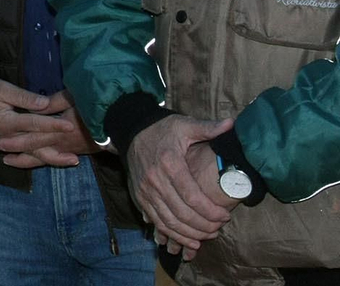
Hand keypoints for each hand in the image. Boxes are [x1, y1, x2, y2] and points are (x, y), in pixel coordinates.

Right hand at [0, 77, 79, 166]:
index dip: (54, 125)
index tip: (71, 126)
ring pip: (32, 154)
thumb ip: (23, 97)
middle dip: (58, 150)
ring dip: (52, 158)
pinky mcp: (5, 140)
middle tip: (77, 156)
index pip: (35, 125)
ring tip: (71, 161)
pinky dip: (40, 156)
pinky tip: (51, 157)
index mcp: (7, 122)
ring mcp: (6, 140)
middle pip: (36, 147)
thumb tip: (45, 104)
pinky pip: (25, 152)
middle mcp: (8, 136)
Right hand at [124, 114, 234, 258]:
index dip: (211, 211)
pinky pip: (157, 221)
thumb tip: (231, 123)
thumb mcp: (185, 125)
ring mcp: (145, 190)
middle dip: (204, 226)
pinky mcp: (139, 197)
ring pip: (169, 222)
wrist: (131, 130)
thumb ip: (208, 128)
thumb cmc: (162, 129)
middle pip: (182, 213)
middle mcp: (154, 180)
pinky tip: (189, 240)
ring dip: (190, 234)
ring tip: (207, 236)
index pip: (192, 197)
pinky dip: (173, 235)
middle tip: (219, 228)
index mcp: (169, 163)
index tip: (225, 216)